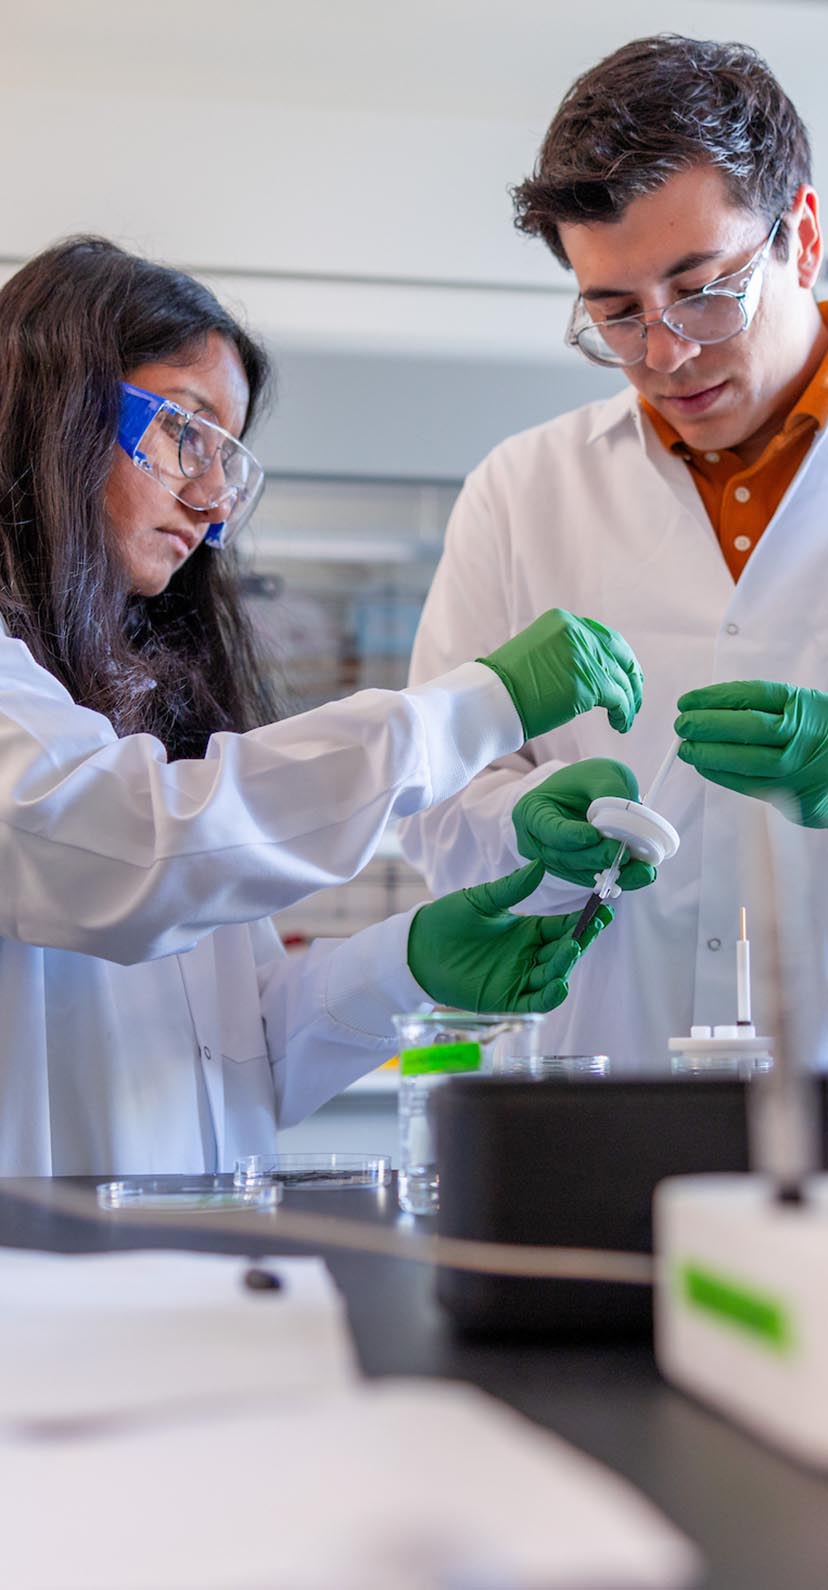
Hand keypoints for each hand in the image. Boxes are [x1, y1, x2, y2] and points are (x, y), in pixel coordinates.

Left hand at [406, 860, 611, 1013]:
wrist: (418, 947)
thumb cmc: (449, 920)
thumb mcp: (482, 900)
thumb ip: (512, 887)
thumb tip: (540, 864)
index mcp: (529, 930)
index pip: (565, 926)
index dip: (585, 921)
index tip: (603, 911)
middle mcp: (530, 956)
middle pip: (564, 952)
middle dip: (580, 941)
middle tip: (591, 928)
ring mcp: (519, 978)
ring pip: (553, 976)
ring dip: (566, 966)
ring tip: (571, 949)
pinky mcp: (506, 999)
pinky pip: (534, 1001)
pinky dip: (550, 996)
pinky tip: (559, 984)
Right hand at [478, 608, 642, 740]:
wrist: (489, 700)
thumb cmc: (506, 684)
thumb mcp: (538, 652)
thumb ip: (566, 652)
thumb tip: (593, 668)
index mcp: (562, 621)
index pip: (605, 637)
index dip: (621, 658)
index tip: (627, 674)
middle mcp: (575, 633)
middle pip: (619, 655)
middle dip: (631, 678)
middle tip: (634, 696)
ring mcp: (582, 658)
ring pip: (621, 680)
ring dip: (629, 701)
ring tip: (625, 717)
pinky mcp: (585, 685)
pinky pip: (617, 699)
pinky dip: (624, 713)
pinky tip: (620, 723)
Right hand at [512, 759, 656, 889]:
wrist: (586, 793)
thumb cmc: (586, 781)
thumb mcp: (599, 773)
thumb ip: (610, 790)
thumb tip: (627, 817)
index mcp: (532, 812)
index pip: (547, 828)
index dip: (571, 835)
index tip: (594, 835)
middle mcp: (537, 842)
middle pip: (564, 857)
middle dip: (595, 858)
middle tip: (622, 854)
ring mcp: (553, 861)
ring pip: (580, 873)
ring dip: (611, 874)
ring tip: (640, 869)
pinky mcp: (574, 873)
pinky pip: (593, 879)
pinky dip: (617, 878)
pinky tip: (638, 874)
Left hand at [676, 680, 827, 826]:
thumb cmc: (822, 734)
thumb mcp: (804, 707)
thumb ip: (764, 708)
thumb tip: (710, 710)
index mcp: (803, 705)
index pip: (751, 695)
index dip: (714, 698)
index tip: (689, 701)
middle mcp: (802, 736)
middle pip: (748, 727)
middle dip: (707, 725)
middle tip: (683, 725)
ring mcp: (799, 767)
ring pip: (747, 761)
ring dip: (710, 755)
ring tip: (687, 749)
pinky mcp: (796, 796)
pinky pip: (752, 787)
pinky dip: (724, 777)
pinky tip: (706, 767)